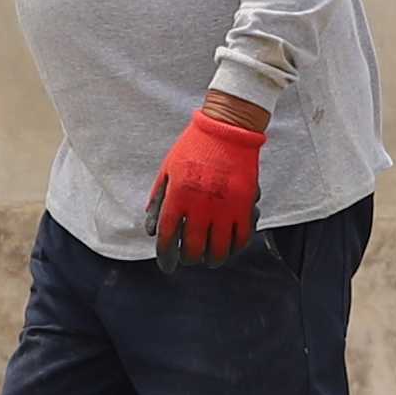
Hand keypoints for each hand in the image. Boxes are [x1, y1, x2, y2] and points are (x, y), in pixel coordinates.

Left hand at [150, 99, 269, 264]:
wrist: (227, 129)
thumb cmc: (194, 147)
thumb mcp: (167, 170)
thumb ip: (158, 200)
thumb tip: (151, 230)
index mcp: (178, 195)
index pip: (167, 236)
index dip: (165, 255)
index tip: (166, 265)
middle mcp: (200, 205)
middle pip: (192, 248)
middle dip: (189, 259)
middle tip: (188, 260)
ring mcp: (225, 206)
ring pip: (218, 249)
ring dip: (212, 259)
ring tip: (208, 259)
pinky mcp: (245, 204)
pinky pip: (242, 237)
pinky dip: (234, 247)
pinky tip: (229, 248)